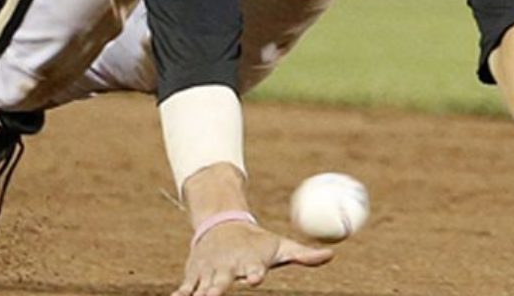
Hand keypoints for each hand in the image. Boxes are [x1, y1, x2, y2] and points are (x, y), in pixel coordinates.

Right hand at [173, 220, 332, 295]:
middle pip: (222, 280)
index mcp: (249, 262)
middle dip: (218, 288)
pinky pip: (187, 287)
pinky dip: (181, 293)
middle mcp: (227, 267)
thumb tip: (332, 254)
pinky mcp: (195, 275)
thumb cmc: (258, 242)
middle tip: (215, 294)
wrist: (223, 225)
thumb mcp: (280, 247)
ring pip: (201, 285)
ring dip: (197, 293)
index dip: (254, 273)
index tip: (254, 279)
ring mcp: (209, 272)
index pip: (253, 269)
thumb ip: (304, 255)